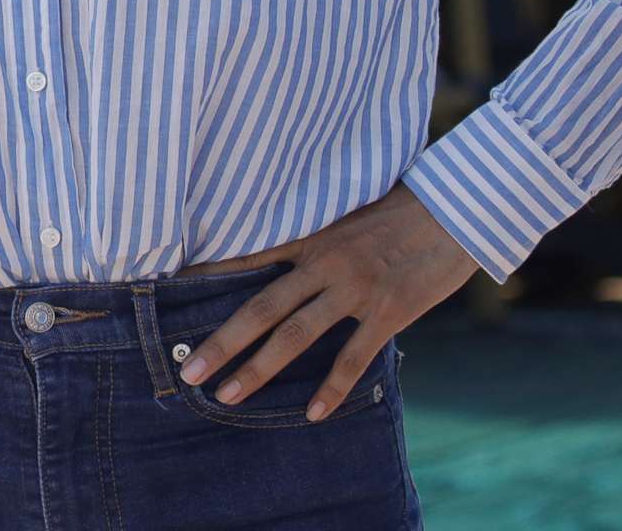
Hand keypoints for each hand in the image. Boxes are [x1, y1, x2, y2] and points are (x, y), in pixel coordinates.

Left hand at [172, 185, 478, 420]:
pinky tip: (314, 413)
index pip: (244, 258)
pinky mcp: (388, 311)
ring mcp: (354, 289)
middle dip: (220, 342)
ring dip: (258, 369)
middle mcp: (323, 263)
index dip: (206, 277)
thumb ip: (312, 238)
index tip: (167, 296)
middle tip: (188, 371)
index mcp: (308, 237)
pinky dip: (332, 387)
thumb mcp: (344, 214)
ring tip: (227, 396)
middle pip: (260, 308)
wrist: (454, 208)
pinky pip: (353, 357)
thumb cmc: (399, 210)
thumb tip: (280, 257)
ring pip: (295, 335)